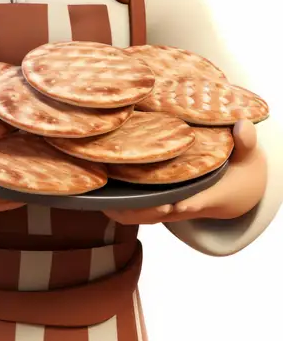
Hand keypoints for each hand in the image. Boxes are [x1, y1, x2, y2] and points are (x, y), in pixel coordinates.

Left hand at [102, 120, 266, 225]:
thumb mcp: (246, 155)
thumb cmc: (237, 167)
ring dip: (119, 207)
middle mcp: (181, 204)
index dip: (182, 205)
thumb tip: (243, 126)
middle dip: (140, 209)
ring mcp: (165, 204)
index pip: (193, 204)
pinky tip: (95, 179)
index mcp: (206, 196)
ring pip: (139, 213)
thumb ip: (245, 143)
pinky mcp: (152, 199)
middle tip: (119, 197)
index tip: (172, 203)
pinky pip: (131, 205)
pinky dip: (114, 200)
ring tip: (97, 189)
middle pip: (157, 214)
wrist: (232, 188)